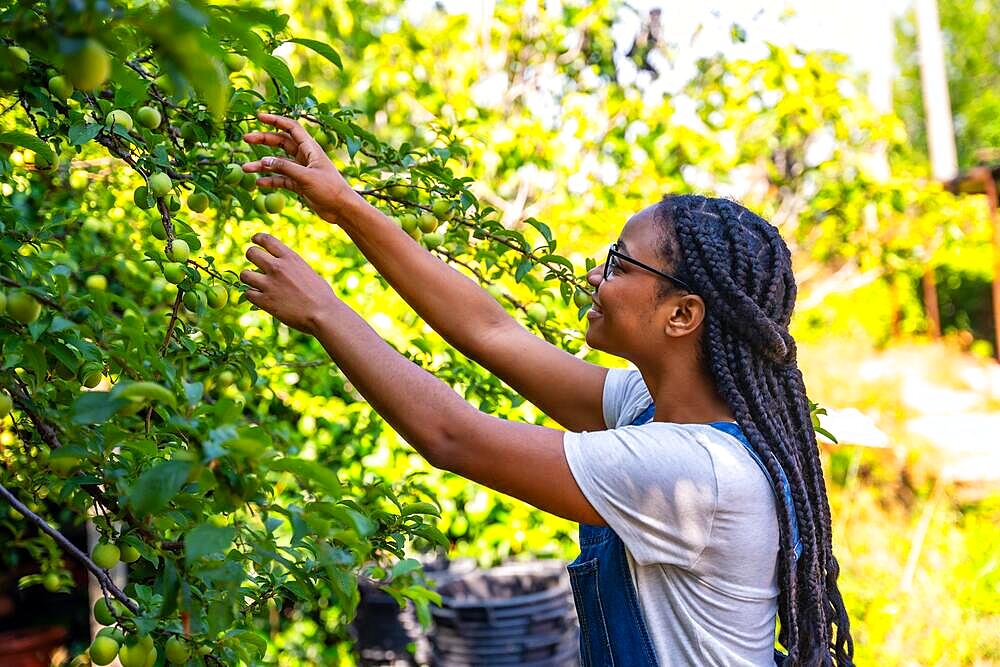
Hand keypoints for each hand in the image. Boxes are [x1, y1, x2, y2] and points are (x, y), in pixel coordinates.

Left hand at [239, 232, 340, 335]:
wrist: (323, 314)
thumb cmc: (321, 295)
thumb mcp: (307, 271)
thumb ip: (292, 266)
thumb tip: (282, 267)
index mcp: (290, 258)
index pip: (266, 239)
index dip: (257, 238)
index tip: (253, 240)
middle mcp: (277, 267)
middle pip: (251, 253)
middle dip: (251, 257)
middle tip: (254, 265)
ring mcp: (269, 284)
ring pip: (244, 274)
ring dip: (248, 278)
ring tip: (255, 284)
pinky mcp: (265, 301)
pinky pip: (248, 294)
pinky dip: (252, 295)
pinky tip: (260, 298)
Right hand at [242, 113, 360, 224]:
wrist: (342, 209)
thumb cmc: (330, 189)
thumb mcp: (306, 177)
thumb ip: (285, 168)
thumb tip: (264, 160)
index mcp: (310, 149)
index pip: (291, 128)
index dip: (275, 120)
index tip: (259, 116)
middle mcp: (305, 156)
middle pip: (281, 143)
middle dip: (263, 140)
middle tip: (245, 139)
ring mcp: (301, 170)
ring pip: (278, 163)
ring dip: (262, 165)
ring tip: (245, 168)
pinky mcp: (300, 184)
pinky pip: (281, 179)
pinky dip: (270, 180)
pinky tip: (258, 184)